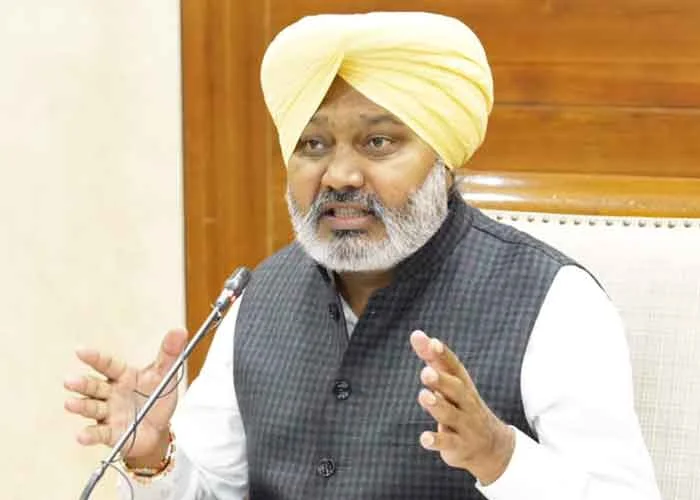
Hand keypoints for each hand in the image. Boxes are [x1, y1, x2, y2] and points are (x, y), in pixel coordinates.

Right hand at [64, 328, 186, 462]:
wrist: (160, 429)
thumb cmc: (157, 397)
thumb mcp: (166, 374)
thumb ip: (170, 353)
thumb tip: (179, 330)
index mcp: (123, 376)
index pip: (107, 364)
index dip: (94, 358)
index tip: (80, 351)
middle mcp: (111, 393)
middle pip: (94, 387)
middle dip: (82, 384)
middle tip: (69, 381)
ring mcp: (108, 413)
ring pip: (92, 408)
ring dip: (81, 406)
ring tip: (70, 404)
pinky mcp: (111, 433)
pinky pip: (99, 433)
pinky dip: (90, 435)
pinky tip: (81, 436)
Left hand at [410, 330, 514, 485]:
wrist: (493, 447)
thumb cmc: (463, 407)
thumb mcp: (452, 384)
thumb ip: (433, 360)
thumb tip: (416, 334)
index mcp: (463, 385)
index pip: (454, 367)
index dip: (443, 355)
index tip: (432, 342)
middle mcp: (466, 403)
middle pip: (456, 389)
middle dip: (442, 380)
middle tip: (425, 372)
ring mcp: (465, 425)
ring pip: (450, 414)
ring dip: (437, 405)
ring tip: (424, 396)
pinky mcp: (459, 446)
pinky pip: (448, 443)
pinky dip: (436, 440)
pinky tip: (424, 438)